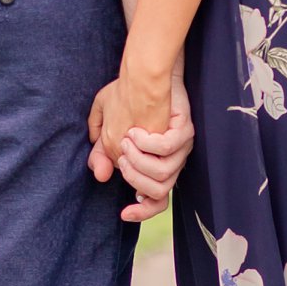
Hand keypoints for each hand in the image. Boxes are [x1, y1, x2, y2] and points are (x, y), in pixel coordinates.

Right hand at [88, 69, 193, 222]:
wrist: (144, 72)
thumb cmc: (127, 99)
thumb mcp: (106, 128)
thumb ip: (101, 153)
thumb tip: (102, 175)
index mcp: (156, 166)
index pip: (156, 201)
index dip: (142, 212)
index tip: (123, 213)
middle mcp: (173, 161)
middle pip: (159, 192)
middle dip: (134, 177)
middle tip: (121, 156)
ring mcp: (182, 148)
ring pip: (163, 174)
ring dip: (138, 160)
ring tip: (126, 140)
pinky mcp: (185, 131)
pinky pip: (166, 148)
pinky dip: (147, 143)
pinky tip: (135, 131)